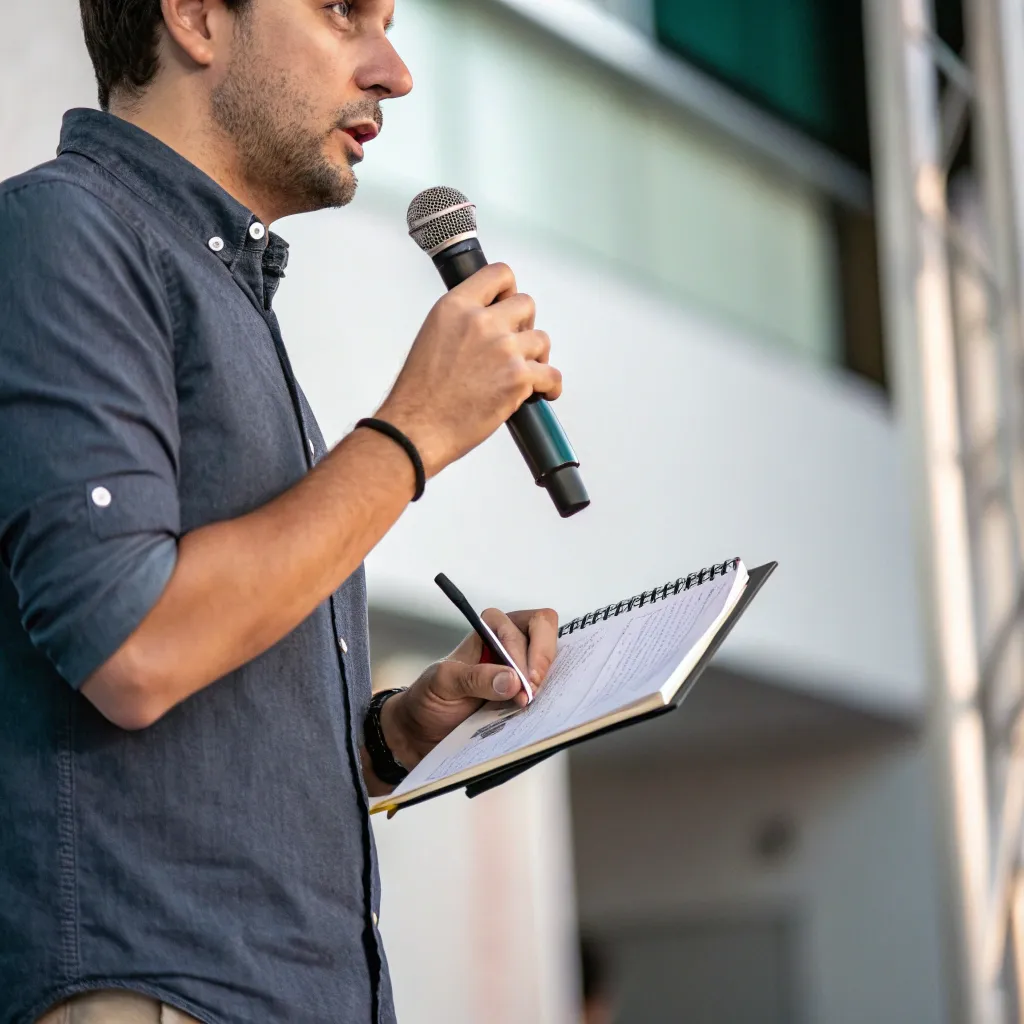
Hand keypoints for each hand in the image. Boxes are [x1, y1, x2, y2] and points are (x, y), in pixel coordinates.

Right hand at [375, 264, 562, 478]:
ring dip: (536, 357)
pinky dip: (551, 385)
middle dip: (524, 325)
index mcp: (455, 307)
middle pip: (526, 305)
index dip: (509, 290)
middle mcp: (481, 322)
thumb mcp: (432, 337)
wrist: (417, 428)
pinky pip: (551, 374)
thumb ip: (461, 323)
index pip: (498, 274)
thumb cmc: (419, 394)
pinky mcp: (518, 377)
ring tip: (524, 373)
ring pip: (542, 340)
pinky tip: (544, 392)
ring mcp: (503, 348)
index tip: (509, 304)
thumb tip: (485, 326)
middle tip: (516, 345)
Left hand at [380, 607, 558, 772]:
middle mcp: (511, 642)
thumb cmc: (430, 697)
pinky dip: (549, 695)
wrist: (424, 729)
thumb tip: (512, 680)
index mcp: (491, 628)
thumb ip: (475, 678)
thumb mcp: (443, 684)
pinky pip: (549, 686)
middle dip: (543, 661)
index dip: (529, 650)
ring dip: (548, 680)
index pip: (527, 624)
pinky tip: (538, 710)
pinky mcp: (526, 692)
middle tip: (530, 693)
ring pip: (554, 659)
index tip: (523, 681)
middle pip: (547, 632)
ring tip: (530, 705)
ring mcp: (522, 667)